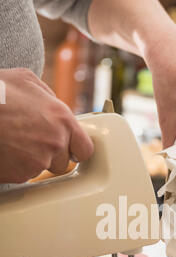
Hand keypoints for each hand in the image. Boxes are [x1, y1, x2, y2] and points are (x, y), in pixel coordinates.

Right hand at [0, 68, 93, 183]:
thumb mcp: (26, 80)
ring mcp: (38, 161)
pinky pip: (23, 174)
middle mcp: (54, 143)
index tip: (70, 149)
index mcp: (62, 119)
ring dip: (32, 161)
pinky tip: (6, 149)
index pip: (85, 149)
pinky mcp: (20, 174)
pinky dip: (16, 166)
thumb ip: (48, 97)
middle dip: (51, 155)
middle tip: (31, 141)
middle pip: (63, 163)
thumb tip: (55, 106)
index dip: (76, 149)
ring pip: (42, 169)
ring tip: (14, 141)